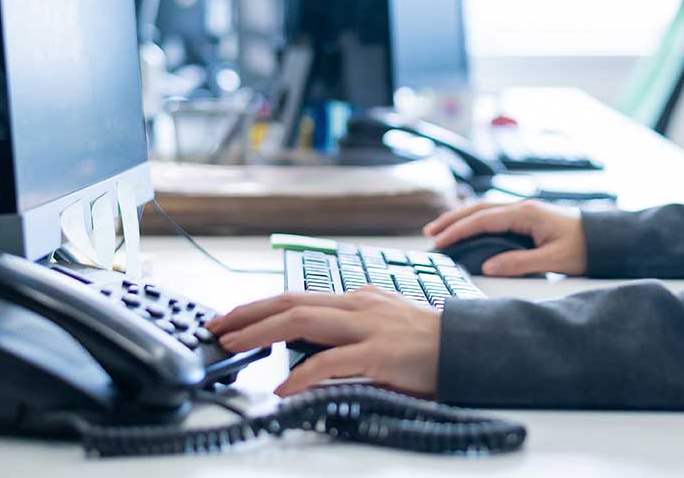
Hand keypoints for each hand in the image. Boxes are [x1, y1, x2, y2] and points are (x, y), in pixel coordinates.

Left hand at [205, 288, 440, 396]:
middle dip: (249, 313)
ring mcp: (368, 326)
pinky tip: (284, 388)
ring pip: (303, 320)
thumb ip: (348, 329)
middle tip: (216, 327)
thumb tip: (310, 344)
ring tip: (234, 346)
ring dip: (262, 331)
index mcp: (357, 299)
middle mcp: (358, 305)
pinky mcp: (379, 353)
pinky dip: (302, 374)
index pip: (298, 297)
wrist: (467, 348)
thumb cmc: (426, 343)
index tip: (231, 319)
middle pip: (292, 301)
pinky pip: (331, 361)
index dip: (259, 307)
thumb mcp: (382, 325)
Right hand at [423, 198, 587, 275]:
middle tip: (430, 233)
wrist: (607, 239)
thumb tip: (487, 268)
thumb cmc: (584, 248)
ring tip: (442, 230)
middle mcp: (523, 207)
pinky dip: (476, 220)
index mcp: (526, 214)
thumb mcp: (553, 261)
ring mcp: (526, 210)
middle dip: (453, 220)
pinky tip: (469, 228)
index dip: (459, 231)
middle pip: (479, 209)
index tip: (439, 242)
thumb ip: (519, 264)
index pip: (483, 220)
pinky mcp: (529, 217)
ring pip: (485, 209)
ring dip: (463, 218)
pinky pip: (495, 215)